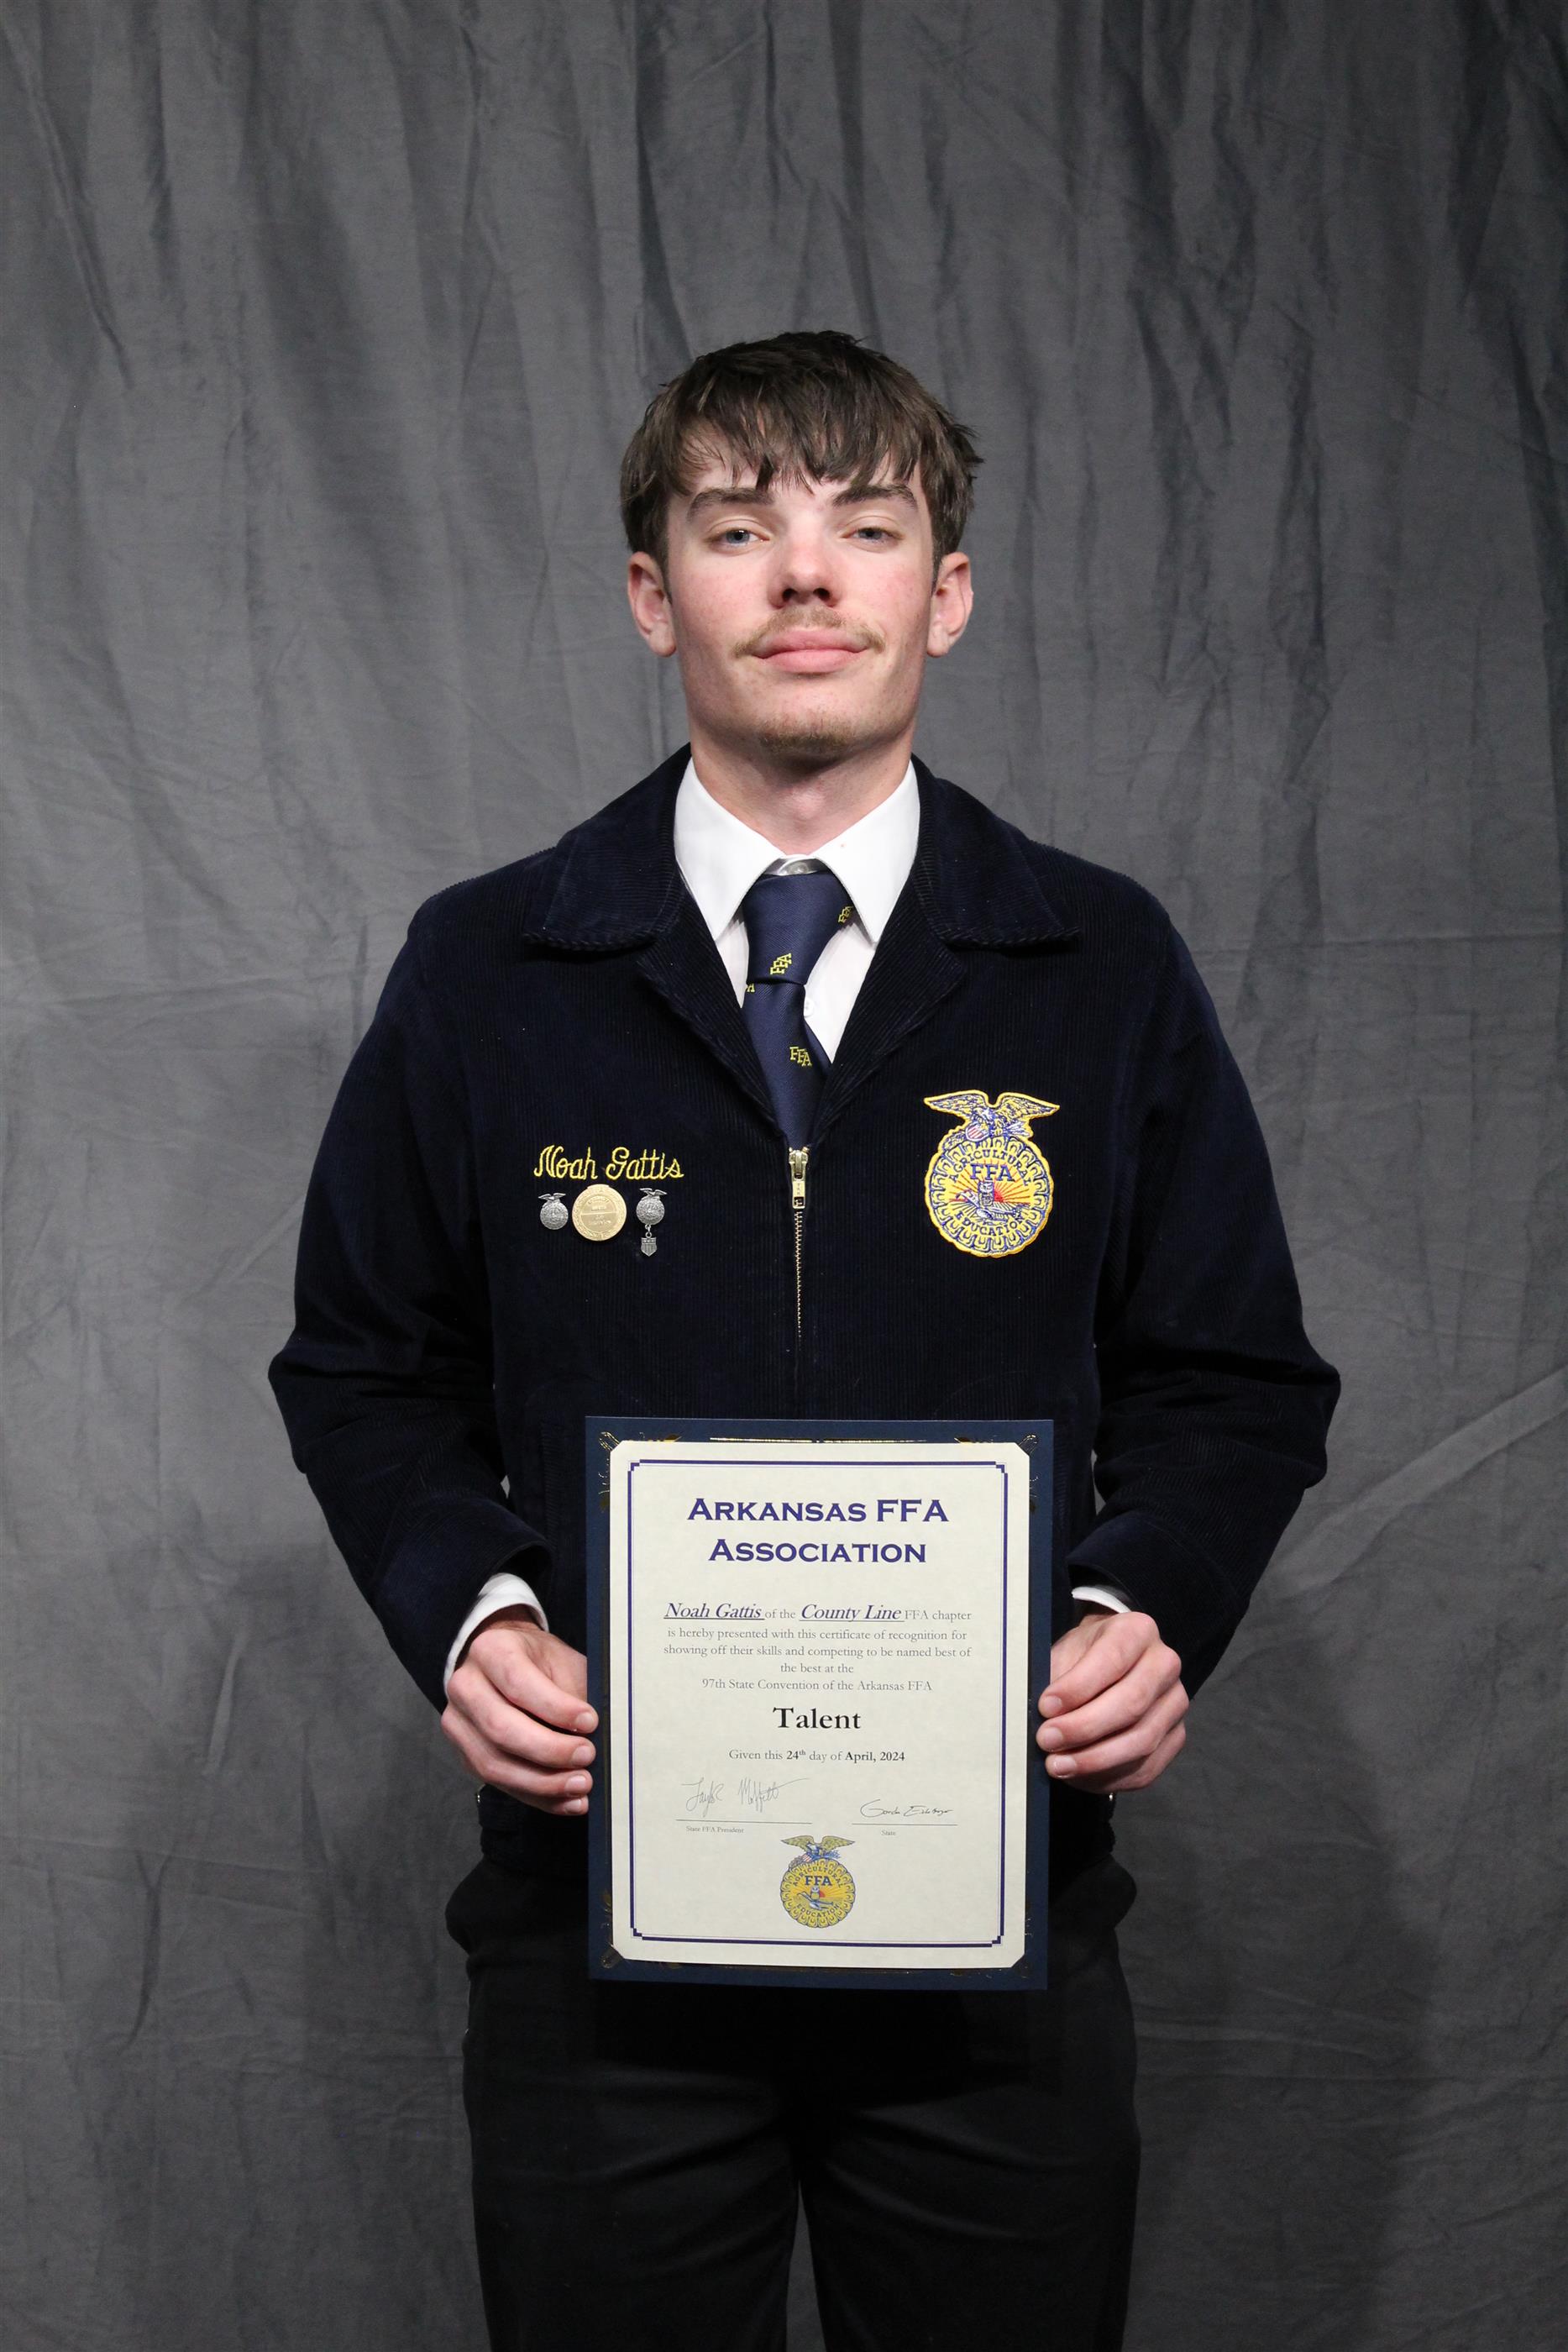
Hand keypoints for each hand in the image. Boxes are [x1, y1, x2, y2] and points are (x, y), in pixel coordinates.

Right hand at [441, 1607, 597, 1815]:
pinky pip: (500, 1784)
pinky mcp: (465, 1756)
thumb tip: (595, 1736)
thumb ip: (573, 1694)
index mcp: (490, 1651)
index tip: (589, 1721)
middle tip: (587, 1757)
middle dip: (548, 1750)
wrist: (508, 1664)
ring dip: (543, 1783)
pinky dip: (537, 1797)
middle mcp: (465, 1687)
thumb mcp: (561, 1661)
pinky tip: (567, 1801)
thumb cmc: (540, 1662)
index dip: (554, 1707)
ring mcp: (459, 1725)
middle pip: (500, 1728)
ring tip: (581, 1785)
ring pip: (495, 1764)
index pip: (517, 1682)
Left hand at [1036, 1608, 1187, 1793]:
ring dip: (1094, 1759)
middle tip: (1047, 1740)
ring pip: (1141, 1740)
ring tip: (1057, 1765)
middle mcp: (1165, 1664)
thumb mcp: (1064, 1652)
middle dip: (1084, 1727)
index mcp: (1138, 1631)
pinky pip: (1146, 1768)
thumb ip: (1054, 1678)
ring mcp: (1175, 1703)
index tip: (1045, 1706)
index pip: (1112, 1659)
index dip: (1077, 1687)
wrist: (1105, 1665)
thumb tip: (1040, 1716)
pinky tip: (1079, 1776)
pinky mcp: (1174, 1737)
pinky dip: (1109, 1777)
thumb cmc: (1081, 1658)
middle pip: (1132, 1703)